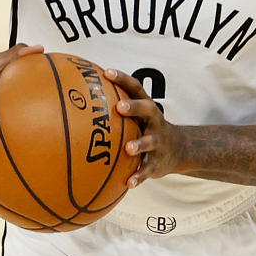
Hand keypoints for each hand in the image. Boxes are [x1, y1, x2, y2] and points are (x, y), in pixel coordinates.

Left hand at [106, 69, 183, 187]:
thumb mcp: (137, 117)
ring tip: (128, 149)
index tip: (107, 73)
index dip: (123, 79)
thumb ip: (114, 108)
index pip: (136, 88)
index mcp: (146, 108)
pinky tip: (128, 183)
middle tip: (120, 107)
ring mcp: (158, 141)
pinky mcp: (158, 162)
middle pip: (148, 109)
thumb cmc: (146, 128)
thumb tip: (77, 100)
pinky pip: (148, 169)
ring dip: (139, 144)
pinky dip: (139, 176)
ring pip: (150, 142)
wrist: (179, 150)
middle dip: (134, 107)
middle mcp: (154, 121)